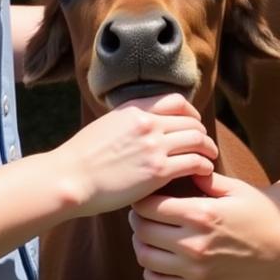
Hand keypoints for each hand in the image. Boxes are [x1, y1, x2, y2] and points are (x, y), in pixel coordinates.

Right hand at [55, 93, 217, 216]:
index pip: (177, 101)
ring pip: (198, 140)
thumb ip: (130, 121)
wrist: (70, 178)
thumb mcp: (107, 124)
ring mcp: (155, 147)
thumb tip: (145, 123)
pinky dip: (204, 166)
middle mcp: (149, 124)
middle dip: (201, 133)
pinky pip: (194, 163)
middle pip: (191, 121)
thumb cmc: (82, 156)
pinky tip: (204, 173)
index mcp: (136, 109)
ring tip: (209, 158)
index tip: (194, 123)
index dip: (191, 112)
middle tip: (205, 144)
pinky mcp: (158, 172)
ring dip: (208, 149)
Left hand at [129, 172, 279, 279]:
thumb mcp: (238, 189)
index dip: (142, 196)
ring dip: (141, 242)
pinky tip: (160, 256)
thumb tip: (182, 166)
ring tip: (149, 232)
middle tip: (143, 209)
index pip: (150, 205)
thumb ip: (206, 179)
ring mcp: (195, 271)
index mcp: (201, 213)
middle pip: (142, 230)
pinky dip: (150, 270)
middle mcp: (193, 244)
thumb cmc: (266, 216)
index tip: (147, 191)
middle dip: (137, 217)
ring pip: (144, 257)